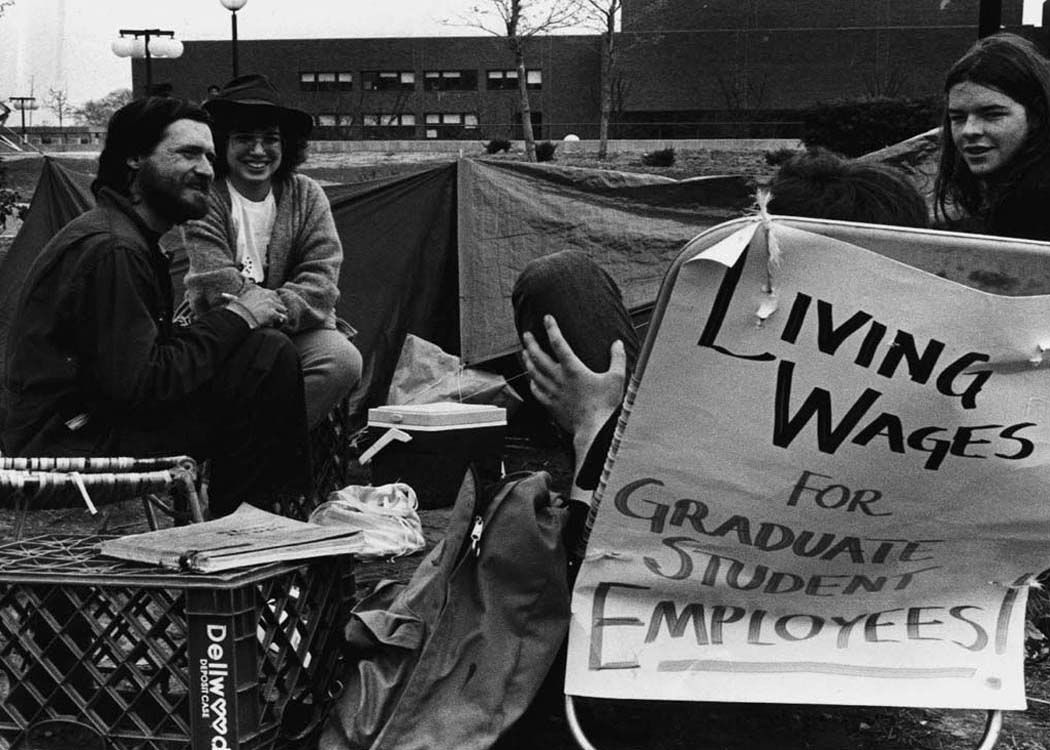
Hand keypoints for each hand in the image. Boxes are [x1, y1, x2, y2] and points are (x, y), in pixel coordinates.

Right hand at [224, 286, 287, 327]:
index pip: (274, 295)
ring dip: (279, 316)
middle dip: (277, 309)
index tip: (269, 311)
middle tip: (272, 317)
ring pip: (283, 309)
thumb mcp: (234, 301)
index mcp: (259, 290)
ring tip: (273, 322)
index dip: (273, 304)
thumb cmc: (233, 312)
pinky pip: (283, 318)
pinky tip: (274, 326)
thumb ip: (233, 297)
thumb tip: (222, 295)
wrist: (236, 319)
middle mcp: (266, 294)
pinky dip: (280, 323)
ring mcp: (270, 303)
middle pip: (280, 302)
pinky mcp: (272, 312)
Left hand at [521, 314, 625, 442]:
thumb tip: (617, 343)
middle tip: (526, 334)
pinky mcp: (551, 405)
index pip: (558, 343)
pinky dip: (532, 382)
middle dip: (531, 343)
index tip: (547, 318)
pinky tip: (531, 379)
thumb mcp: (617, 378)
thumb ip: (617, 359)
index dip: (552, 328)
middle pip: (538, 357)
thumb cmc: (605, 406)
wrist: (594, 430)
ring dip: (528, 361)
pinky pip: (536, 391)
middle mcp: (559, 379)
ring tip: (524, 352)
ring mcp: (552, 392)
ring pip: (534, 373)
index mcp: (573, 369)